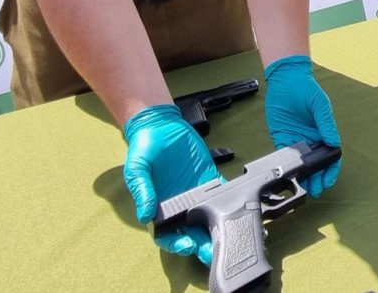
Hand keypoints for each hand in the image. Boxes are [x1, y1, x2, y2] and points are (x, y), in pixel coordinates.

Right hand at [123, 104, 222, 266]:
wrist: (160, 125)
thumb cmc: (144, 149)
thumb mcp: (137, 169)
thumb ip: (142, 190)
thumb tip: (145, 214)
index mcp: (159, 208)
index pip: (167, 235)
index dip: (177, 244)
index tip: (188, 246)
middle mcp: (179, 207)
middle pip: (191, 233)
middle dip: (203, 245)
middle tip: (215, 252)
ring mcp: (196, 195)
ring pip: (210, 219)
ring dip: (220, 230)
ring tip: (231, 237)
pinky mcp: (210, 181)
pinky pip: (222, 194)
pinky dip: (232, 203)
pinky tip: (240, 209)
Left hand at [264, 55, 341, 197]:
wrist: (285, 79)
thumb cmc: (306, 88)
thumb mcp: (320, 104)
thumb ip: (326, 123)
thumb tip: (334, 142)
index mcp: (324, 132)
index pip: (330, 155)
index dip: (331, 169)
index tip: (329, 179)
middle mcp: (311, 139)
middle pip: (316, 164)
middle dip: (317, 178)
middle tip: (316, 189)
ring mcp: (296, 139)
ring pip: (300, 163)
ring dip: (303, 176)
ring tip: (304, 187)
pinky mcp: (282, 137)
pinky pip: (284, 154)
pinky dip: (286, 165)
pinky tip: (288, 174)